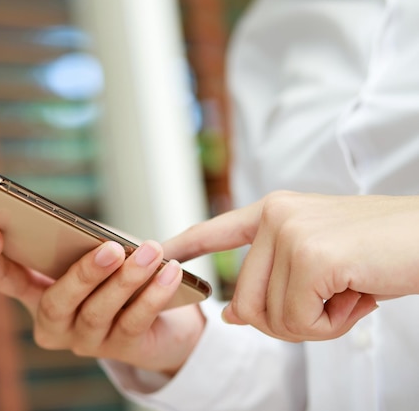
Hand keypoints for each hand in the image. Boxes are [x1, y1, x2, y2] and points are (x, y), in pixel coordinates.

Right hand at [0, 229, 205, 374]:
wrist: (160, 317)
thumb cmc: (118, 272)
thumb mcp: (102, 248)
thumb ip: (94, 240)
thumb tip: (108, 236)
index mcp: (37, 291)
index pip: (3, 278)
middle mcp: (54, 321)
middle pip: (57, 302)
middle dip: (84, 274)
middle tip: (110, 248)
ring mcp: (85, 340)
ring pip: (98, 311)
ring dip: (127, 279)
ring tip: (150, 252)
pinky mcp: (120, 349)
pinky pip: (134, 321)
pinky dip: (153, 294)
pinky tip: (170, 272)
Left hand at [164, 191, 418, 341]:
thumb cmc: (379, 253)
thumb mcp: (318, 262)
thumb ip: (274, 281)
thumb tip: (231, 315)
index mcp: (274, 211)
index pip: (217, 229)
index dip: (185, 246)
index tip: (157, 252)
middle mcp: (275, 215)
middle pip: (245, 302)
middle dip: (287, 322)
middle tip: (331, 304)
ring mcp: (290, 232)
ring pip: (271, 316)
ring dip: (314, 323)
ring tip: (348, 293)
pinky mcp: (311, 255)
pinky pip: (299, 319)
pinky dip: (331, 325)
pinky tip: (358, 295)